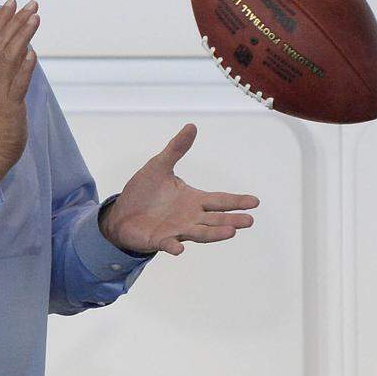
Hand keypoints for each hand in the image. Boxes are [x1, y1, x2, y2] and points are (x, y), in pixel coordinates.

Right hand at [0, 0, 39, 183]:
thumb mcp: (0, 91)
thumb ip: (8, 72)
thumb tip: (24, 52)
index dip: (3, 19)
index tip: (13, 0)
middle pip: (2, 44)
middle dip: (17, 21)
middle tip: (31, 3)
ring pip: (9, 59)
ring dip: (22, 37)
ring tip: (35, 19)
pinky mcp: (8, 106)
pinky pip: (16, 85)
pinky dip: (24, 68)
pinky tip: (33, 55)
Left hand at [99, 124, 258, 255]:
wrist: (122, 213)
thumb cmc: (144, 191)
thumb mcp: (159, 165)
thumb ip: (176, 148)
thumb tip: (192, 126)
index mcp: (193, 199)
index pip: (219, 200)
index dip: (236, 201)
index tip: (255, 201)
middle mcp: (190, 217)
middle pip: (215, 219)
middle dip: (232, 220)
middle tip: (249, 220)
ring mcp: (176, 230)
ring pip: (200, 233)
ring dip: (214, 233)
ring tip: (230, 232)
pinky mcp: (159, 240)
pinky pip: (168, 244)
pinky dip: (174, 247)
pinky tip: (180, 249)